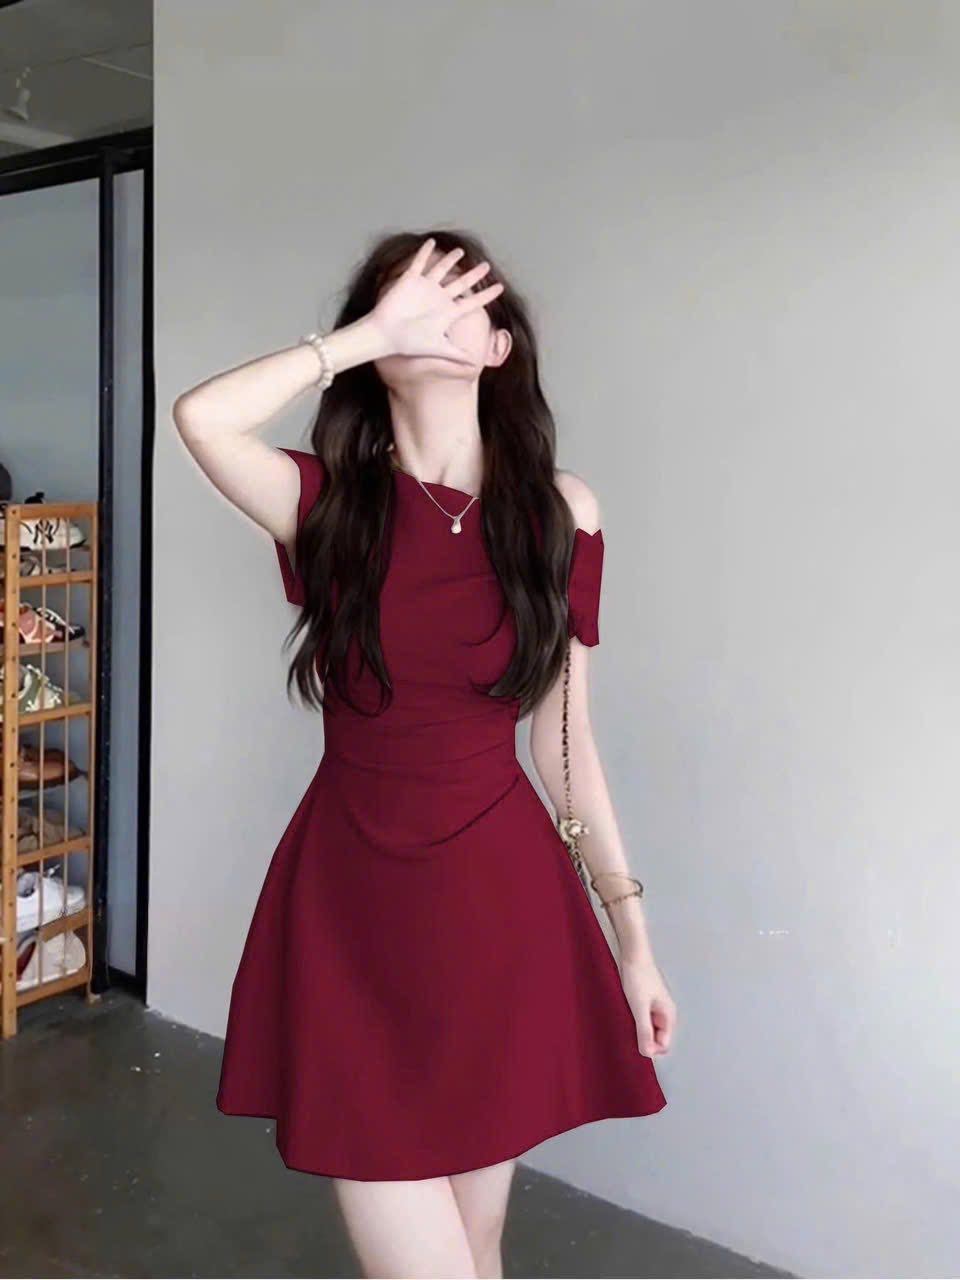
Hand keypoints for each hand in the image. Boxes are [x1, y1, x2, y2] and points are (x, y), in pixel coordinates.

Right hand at [368, 237, 504, 365]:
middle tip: (487, 266)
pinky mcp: (409, 280)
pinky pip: (419, 263)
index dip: (486, 295)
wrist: (386, 336)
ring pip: (442, 269)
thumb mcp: (438, 348)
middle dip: (475, 274)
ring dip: (451, 259)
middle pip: (462, 283)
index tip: (500, 288)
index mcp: (447, 313)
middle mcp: (438, 299)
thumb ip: (456, 355)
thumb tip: (474, 365)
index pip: (472, 302)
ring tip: (460, 251)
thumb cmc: (409, 344)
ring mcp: (424, 288)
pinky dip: (424, 252)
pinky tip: (431, 242)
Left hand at [620, 959, 675, 1056]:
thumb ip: (644, 1031)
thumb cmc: (638, 977)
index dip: (649, 1048)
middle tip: (628, 1030)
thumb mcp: (639, 1007)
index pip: (664, 1045)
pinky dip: (634, 1019)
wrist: (633, 953)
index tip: (633, 1042)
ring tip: (626, 1019)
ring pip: (649, 1029)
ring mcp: (656, 1006)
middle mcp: (665, 1013)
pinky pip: (643, 1018)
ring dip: (637, 1029)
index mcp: (669, 1015)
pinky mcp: (646, 1001)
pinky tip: (625, 1013)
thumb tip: (648, 1054)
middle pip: (657, 1039)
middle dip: (644, 1039)